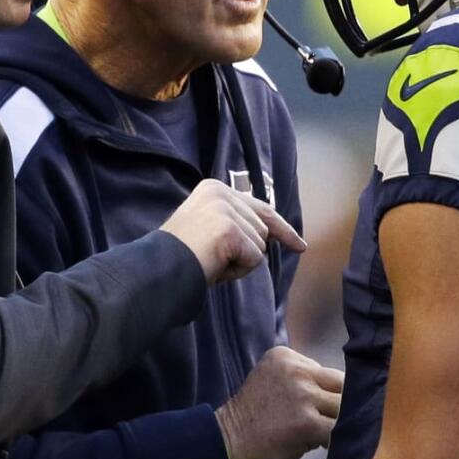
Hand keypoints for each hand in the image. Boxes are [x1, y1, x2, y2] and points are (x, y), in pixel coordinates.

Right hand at [160, 179, 304, 283]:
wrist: (158, 269)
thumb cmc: (180, 257)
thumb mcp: (208, 229)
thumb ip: (235, 223)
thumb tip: (272, 234)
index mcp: (214, 188)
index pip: (260, 207)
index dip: (282, 230)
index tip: (300, 245)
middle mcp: (222, 193)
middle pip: (263, 229)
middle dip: (247, 252)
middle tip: (213, 258)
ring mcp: (226, 211)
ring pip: (260, 246)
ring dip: (240, 262)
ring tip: (211, 261)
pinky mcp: (230, 230)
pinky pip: (254, 259)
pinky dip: (238, 271)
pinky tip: (215, 266)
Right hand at [215, 346, 344, 458]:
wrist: (226, 446)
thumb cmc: (251, 420)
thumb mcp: (271, 381)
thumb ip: (300, 379)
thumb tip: (340, 393)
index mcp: (285, 356)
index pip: (325, 371)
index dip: (325, 394)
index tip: (310, 409)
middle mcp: (295, 370)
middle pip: (341, 384)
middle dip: (338, 405)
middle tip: (324, 422)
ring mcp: (302, 395)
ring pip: (344, 407)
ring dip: (337, 423)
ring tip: (318, 434)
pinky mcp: (307, 422)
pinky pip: (339, 430)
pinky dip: (335, 441)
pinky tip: (319, 445)